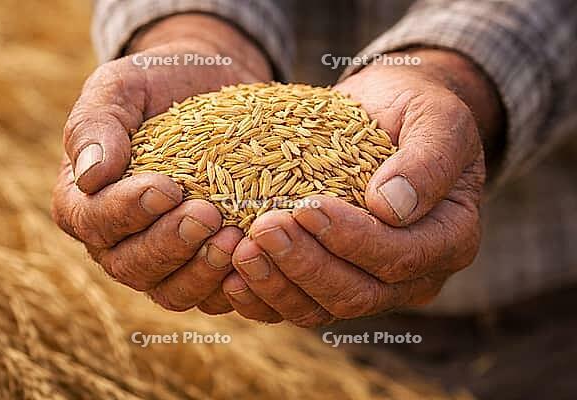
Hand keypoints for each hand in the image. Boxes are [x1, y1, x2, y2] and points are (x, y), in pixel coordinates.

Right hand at [52, 14, 271, 313]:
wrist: (209, 90)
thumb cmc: (159, 85)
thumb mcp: (122, 88)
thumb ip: (96, 125)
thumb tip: (90, 176)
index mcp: (87, 200)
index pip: (93, 222)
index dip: (126, 212)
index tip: (166, 187)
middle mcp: (119, 240)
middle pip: (131, 266)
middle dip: (170, 245)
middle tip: (208, 215)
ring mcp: (163, 259)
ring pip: (171, 292)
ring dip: (202, 272)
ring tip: (235, 240)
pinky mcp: (203, 265)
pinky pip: (212, 296)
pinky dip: (232, 287)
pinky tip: (254, 260)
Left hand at [222, 49, 503, 326]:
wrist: (385, 115)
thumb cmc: (413, 111)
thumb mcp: (436, 118)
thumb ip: (428, 160)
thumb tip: (391, 208)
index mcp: (449, 239)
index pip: (400, 257)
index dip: (352, 239)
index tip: (307, 206)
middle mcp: (413, 274)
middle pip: (358, 294)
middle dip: (307, 266)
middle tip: (264, 229)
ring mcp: (372, 284)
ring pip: (324, 310)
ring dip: (279, 286)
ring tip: (241, 251)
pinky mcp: (334, 281)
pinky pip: (299, 305)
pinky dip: (264, 299)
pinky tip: (232, 278)